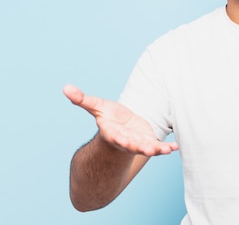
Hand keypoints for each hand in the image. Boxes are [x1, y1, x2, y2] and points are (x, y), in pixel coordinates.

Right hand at [63, 84, 178, 155]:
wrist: (122, 128)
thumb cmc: (109, 118)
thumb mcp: (97, 107)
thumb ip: (83, 99)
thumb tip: (65, 88)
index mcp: (111, 132)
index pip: (113, 135)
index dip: (117, 137)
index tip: (121, 139)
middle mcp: (125, 141)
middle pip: (131, 145)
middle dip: (139, 147)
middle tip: (147, 150)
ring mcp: (138, 143)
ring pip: (147, 148)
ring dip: (155, 150)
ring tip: (165, 150)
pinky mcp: (149, 142)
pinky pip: (158, 147)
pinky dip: (166, 148)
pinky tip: (174, 147)